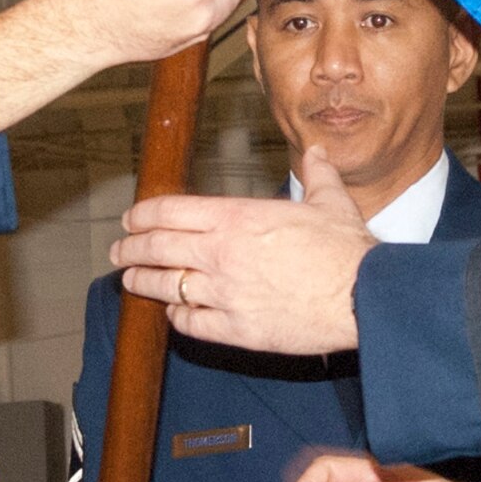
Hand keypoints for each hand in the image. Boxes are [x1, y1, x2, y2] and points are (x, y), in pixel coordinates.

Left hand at [112, 147, 373, 352]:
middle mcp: (221, 253)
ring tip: (131, 281)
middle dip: (130, 249)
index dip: (142, 215)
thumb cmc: (347, 251)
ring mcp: (224, 293)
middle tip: (118, 251)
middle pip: (156, 248)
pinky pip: (190, 323)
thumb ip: (317, 175)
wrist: (362, 297)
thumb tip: (318, 152)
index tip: (130, 219)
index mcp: (236, 217)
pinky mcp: (235, 329)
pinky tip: (173, 313)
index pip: (169, 211)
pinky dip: (176, 316)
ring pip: (165, 286)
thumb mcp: (331, 201)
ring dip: (142, 282)